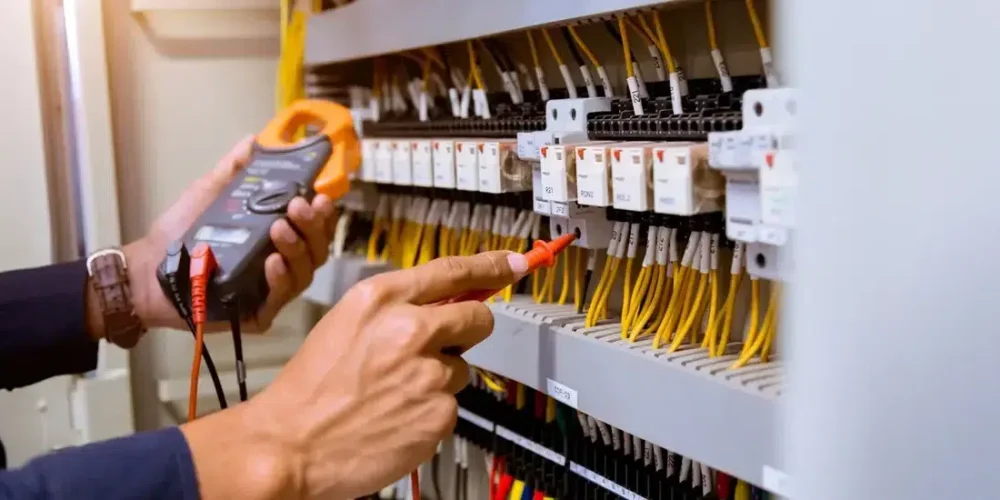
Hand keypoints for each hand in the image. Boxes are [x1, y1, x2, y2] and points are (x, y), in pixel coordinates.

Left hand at [126, 135, 336, 332]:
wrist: (147, 269)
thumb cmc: (181, 233)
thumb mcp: (210, 193)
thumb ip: (234, 169)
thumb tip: (254, 139)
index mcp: (278, 237)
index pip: (315, 227)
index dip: (324, 214)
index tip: (319, 196)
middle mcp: (282, 264)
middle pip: (317, 250)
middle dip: (313, 227)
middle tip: (297, 207)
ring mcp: (272, 291)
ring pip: (305, 273)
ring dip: (297, 248)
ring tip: (279, 229)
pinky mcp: (258, 314)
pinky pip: (281, 299)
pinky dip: (281, 279)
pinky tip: (271, 262)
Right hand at [179, 251, 528, 498]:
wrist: (290, 445)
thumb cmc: (310, 389)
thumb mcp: (346, 323)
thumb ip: (397, 308)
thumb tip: (444, 303)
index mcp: (382, 299)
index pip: (453, 271)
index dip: (491, 266)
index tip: (514, 263)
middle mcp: (411, 329)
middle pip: (478, 317)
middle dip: (467, 331)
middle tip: (436, 350)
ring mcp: (429, 373)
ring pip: (462, 368)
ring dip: (438, 380)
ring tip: (394, 394)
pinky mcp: (439, 413)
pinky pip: (451, 406)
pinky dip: (430, 413)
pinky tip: (397, 418)